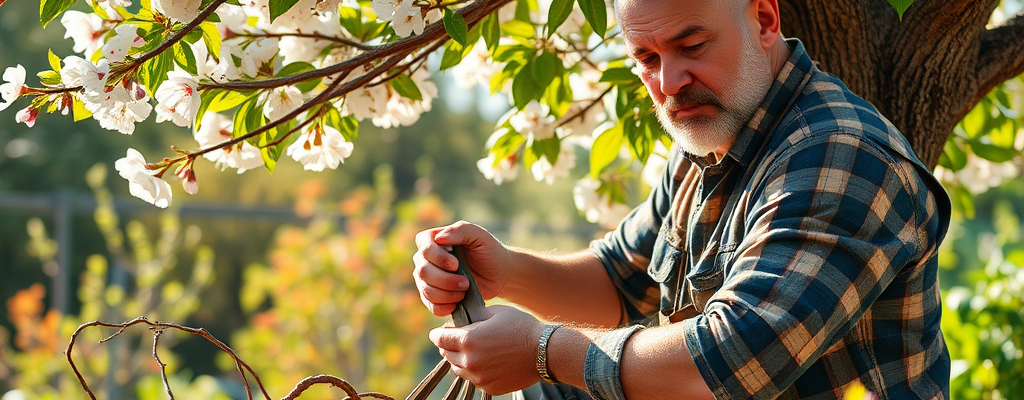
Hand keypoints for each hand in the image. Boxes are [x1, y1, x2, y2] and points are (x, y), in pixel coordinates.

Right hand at [413, 221, 509, 315]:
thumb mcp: (479, 235)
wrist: (499, 274)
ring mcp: (428, 279)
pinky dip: (444, 307)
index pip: (424, 248)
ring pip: (426, 290)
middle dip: (446, 280)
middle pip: (423, 272)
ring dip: (447, 294)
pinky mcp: (434, 297)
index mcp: (434, 240)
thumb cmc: (488, 251)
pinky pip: (430, 305)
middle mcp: (426, 259)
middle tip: (466, 282)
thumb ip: (460, 230)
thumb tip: (439, 238)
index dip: (438, 258)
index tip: (456, 264)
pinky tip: (457, 303)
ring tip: (464, 290)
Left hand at [429, 305, 544, 394]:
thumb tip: (459, 322)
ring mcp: (479, 377)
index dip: (438, 334)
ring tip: (475, 351)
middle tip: (459, 339)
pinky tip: (488, 362)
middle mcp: (470, 361)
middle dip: (450, 346)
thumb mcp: (494, 313)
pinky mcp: (489, 387)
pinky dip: (476, 371)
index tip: (440, 333)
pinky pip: (474, 379)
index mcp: (468, 340)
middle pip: (446, 354)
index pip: (439, 339)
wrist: (543, 351)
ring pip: (458, 369)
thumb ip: (472, 317)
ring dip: (461, 359)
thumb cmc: (520, 327)